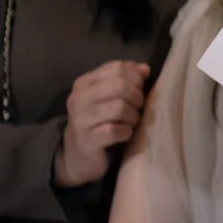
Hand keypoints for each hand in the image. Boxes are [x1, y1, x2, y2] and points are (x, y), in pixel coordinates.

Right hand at [53, 59, 151, 187]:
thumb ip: (126, 79)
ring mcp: (80, 120)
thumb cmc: (99, 120)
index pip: (116, 68)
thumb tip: (144, 68)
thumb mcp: (110, 96)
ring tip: (131, 122)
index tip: (139, 89)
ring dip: (133, 116)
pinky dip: (126, 132)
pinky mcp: (86, 141)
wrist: (77, 154)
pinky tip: (124, 134)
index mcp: (84, 82)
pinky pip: (116, 131)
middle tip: (137, 108)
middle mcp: (78, 98)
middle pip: (119, 85)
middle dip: (136, 97)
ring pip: (120, 108)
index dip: (135, 77)